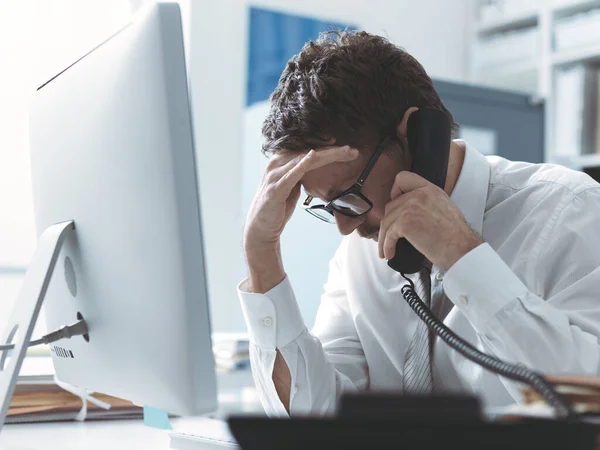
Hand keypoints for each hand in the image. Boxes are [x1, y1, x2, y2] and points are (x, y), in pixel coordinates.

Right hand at [243, 145, 358, 253]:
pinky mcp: (276, 189)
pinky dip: (303, 164)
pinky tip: (313, 156)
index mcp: (280, 162)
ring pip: (304, 159)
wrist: (261, 229)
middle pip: (307, 151)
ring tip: (344, 152)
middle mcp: (276, 164)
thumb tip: (314, 166)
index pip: (306, 149)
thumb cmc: (277, 208)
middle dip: (331, 150)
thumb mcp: (291, 187)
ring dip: (325, 154)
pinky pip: (292, 174)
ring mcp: (275, 176)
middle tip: (352, 150)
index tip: (346, 148)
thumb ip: (300, 174)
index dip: (326, 147)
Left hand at [378, 171, 482, 270]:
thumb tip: (410, 211)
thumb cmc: (455, 236)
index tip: (395, 204)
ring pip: (386, 221)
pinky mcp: (405, 223)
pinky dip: (386, 246)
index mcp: (429, 189)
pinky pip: (388, 234)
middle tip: (390, 233)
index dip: (395, 192)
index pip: (403, 178)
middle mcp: (419, 194)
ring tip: (386, 249)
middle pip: (391, 205)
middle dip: (389, 221)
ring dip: (384, 237)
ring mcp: (411, 207)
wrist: (460, 248)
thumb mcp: (444, 207)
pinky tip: (389, 253)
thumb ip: (426, 203)